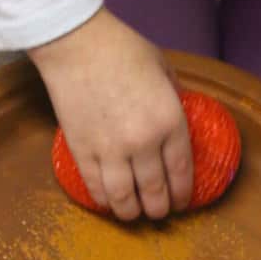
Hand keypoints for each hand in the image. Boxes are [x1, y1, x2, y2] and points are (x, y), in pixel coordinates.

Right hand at [28, 8, 191, 220]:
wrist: (77, 45)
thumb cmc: (123, 49)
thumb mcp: (164, 68)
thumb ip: (176, 97)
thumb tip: (177, 118)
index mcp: (169, 121)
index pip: (182, 172)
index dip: (183, 194)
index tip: (182, 203)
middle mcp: (143, 143)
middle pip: (155, 192)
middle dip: (160, 210)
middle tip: (160, 213)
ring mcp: (110, 150)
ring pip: (124, 199)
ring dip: (131, 213)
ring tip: (134, 214)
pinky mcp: (82, 152)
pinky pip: (95, 188)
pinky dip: (104, 201)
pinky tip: (109, 203)